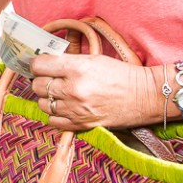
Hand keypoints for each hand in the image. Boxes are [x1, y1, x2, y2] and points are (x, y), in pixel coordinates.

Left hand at [28, 54, 160, 131]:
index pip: (39, 65)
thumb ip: (68, 61)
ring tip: (59, 93)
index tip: (40, 65)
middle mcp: (73, 89)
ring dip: (47, 98)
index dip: (37, 64)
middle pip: (38, 85)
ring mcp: (76, 109)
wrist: (144, 96)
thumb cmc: (121, 74)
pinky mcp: (81, 124)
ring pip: (42, 104)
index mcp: (77, 68)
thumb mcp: (94, 59)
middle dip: (42, 80)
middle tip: (51, 78)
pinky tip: (64, 107)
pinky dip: (55, 114)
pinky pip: (53, 120)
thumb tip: (45, 62)